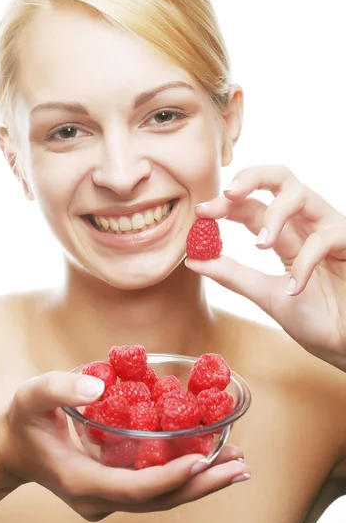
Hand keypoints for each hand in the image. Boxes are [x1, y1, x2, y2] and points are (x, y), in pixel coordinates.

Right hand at [0, 371, 249, 520]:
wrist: (12, 448)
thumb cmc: (23, 420)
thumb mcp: (32, 395)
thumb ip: (61, 388)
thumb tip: (100, 386)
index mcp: (82, 481)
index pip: (134, 489)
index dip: (169, 478)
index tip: (203, 461)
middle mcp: (100, 497)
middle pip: (159, 499)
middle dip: (201, 484)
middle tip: (240, 466)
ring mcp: (109, 495)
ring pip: (161, 496)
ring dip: (200, 481)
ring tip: (238, 463)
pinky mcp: (116, 485)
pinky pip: (155, 483)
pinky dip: (184, 472)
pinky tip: (210, 457)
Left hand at [186, 165, 345, 370]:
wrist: (344, 344)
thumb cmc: (314, 318)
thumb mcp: (264, 294)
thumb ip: (232, 275)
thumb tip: (193, 259)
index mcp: (285, 234)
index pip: (251, 206)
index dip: (225, 205)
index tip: (200, 212)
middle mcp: (305, 224)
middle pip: (279, 178)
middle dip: (251, 178)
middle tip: (229, 193)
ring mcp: (329, 229)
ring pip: (300, 194)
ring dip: (274, 214)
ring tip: (260, 244)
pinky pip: (323, 238)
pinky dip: (305, 262)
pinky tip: (295, 288)